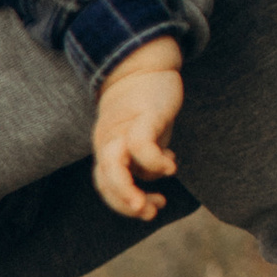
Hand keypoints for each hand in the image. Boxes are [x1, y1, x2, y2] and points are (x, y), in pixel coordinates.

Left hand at [89, 40, 183, 223]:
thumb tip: (160, 177)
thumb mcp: (143, 138)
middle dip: (124, 203)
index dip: (124, 204)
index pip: (106, 185)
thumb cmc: (144, 106)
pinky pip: (140, 145)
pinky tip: (171, 166)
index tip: (149, 210)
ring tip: (155, 203)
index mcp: (107, 150)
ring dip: (129, 191)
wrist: (141, 64)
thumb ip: (145, 160)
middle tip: (148, 213)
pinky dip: (154, 163)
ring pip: (113, 166)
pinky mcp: (143, 116)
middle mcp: (109, 142)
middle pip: (105, 179)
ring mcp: (123, 129)